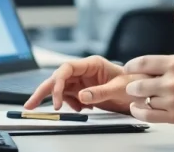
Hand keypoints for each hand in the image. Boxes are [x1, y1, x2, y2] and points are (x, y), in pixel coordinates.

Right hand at [24, 55, 148, 114]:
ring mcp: (84, 81)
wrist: (144, 90)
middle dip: (44, 91)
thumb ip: (100, 92)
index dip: (58, 83)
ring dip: (57, 100)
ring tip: (58, 109)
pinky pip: (70, 98)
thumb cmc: (135, 82)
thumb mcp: (120, 88)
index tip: (58, 100)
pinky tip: (79, 109)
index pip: (67, 69)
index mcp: (92, 64)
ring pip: (61, 89)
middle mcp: (85, 71)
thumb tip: (81, 97)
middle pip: (58, 79)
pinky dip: (70, 105)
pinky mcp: (85, 92)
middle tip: (30, 105)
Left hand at [122, 0, 173, 127]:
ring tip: (137, 96)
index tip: (129, 67)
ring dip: (137, 98)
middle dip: (134, 83)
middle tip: (134, 83)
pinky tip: (139, 108)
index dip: (132, 65)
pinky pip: (150, 116)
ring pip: (143, 100)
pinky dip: (140, 112)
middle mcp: (172, 82)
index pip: (144, 63)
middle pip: (139, 84)